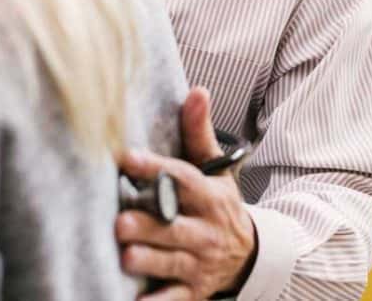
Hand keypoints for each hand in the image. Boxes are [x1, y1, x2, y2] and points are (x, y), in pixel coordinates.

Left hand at [117, 87, 256, 299]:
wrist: (251, 257)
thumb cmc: (218, 206)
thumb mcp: (216, 171)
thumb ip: (200, 133)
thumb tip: (197, 90)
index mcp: (209, 197)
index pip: (183, 179)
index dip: (156, 168)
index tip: (126, 157)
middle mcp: (205, 231)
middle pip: (176, 227)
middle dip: (150, 226)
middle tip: (121, 222)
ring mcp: (200, 264)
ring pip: (172, 263)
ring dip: (148, 261)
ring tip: (125, 257)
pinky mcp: (194, 292)